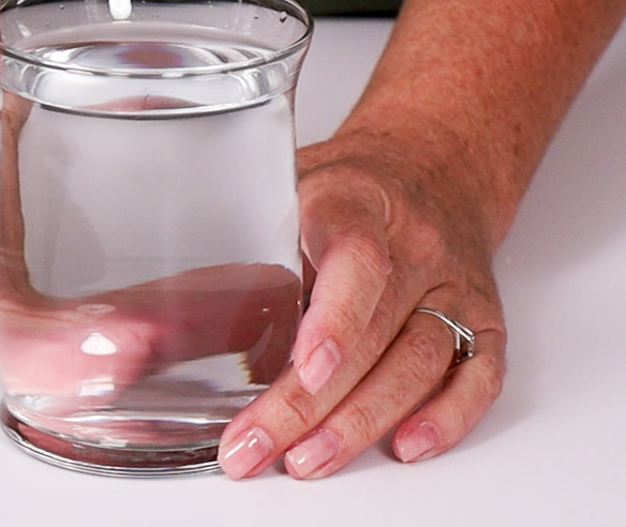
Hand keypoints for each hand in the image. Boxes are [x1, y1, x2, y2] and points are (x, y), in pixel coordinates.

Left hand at [217, 130, 507, 478]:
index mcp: (355, 203)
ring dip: (362, 422)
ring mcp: (452, 283)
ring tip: (307, 460)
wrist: (433, 164)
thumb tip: (143, 312)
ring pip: (420, 362)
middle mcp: (415, 245)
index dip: (333, 320)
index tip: (301, 368)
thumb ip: (233, 240)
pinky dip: (447, 416)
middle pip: (375, 333)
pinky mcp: (482, 317)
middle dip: (311, 404)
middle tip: (255, 447)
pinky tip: (405, 445)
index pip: (355, 262)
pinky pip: (478, 373)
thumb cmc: (346, 185)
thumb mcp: (282, 186)